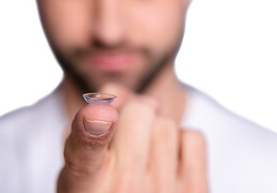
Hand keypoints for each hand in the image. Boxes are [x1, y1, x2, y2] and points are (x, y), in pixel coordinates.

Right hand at [57, 85, 208, 192]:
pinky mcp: (195, 191)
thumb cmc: (108, 188)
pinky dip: (183, 141)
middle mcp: (124, 190)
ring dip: (157, 131)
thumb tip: (127, 94)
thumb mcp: (81, 164)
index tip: (102, 113)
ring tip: (148, 157)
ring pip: (165, 124)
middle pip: (138, 111)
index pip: (85, 157)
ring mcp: (163, 192)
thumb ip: (90, 124)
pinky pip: (193, 137)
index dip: (92, 131)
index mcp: (85, 186)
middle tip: (129, 137)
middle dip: (135, 114)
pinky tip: (170, 161)